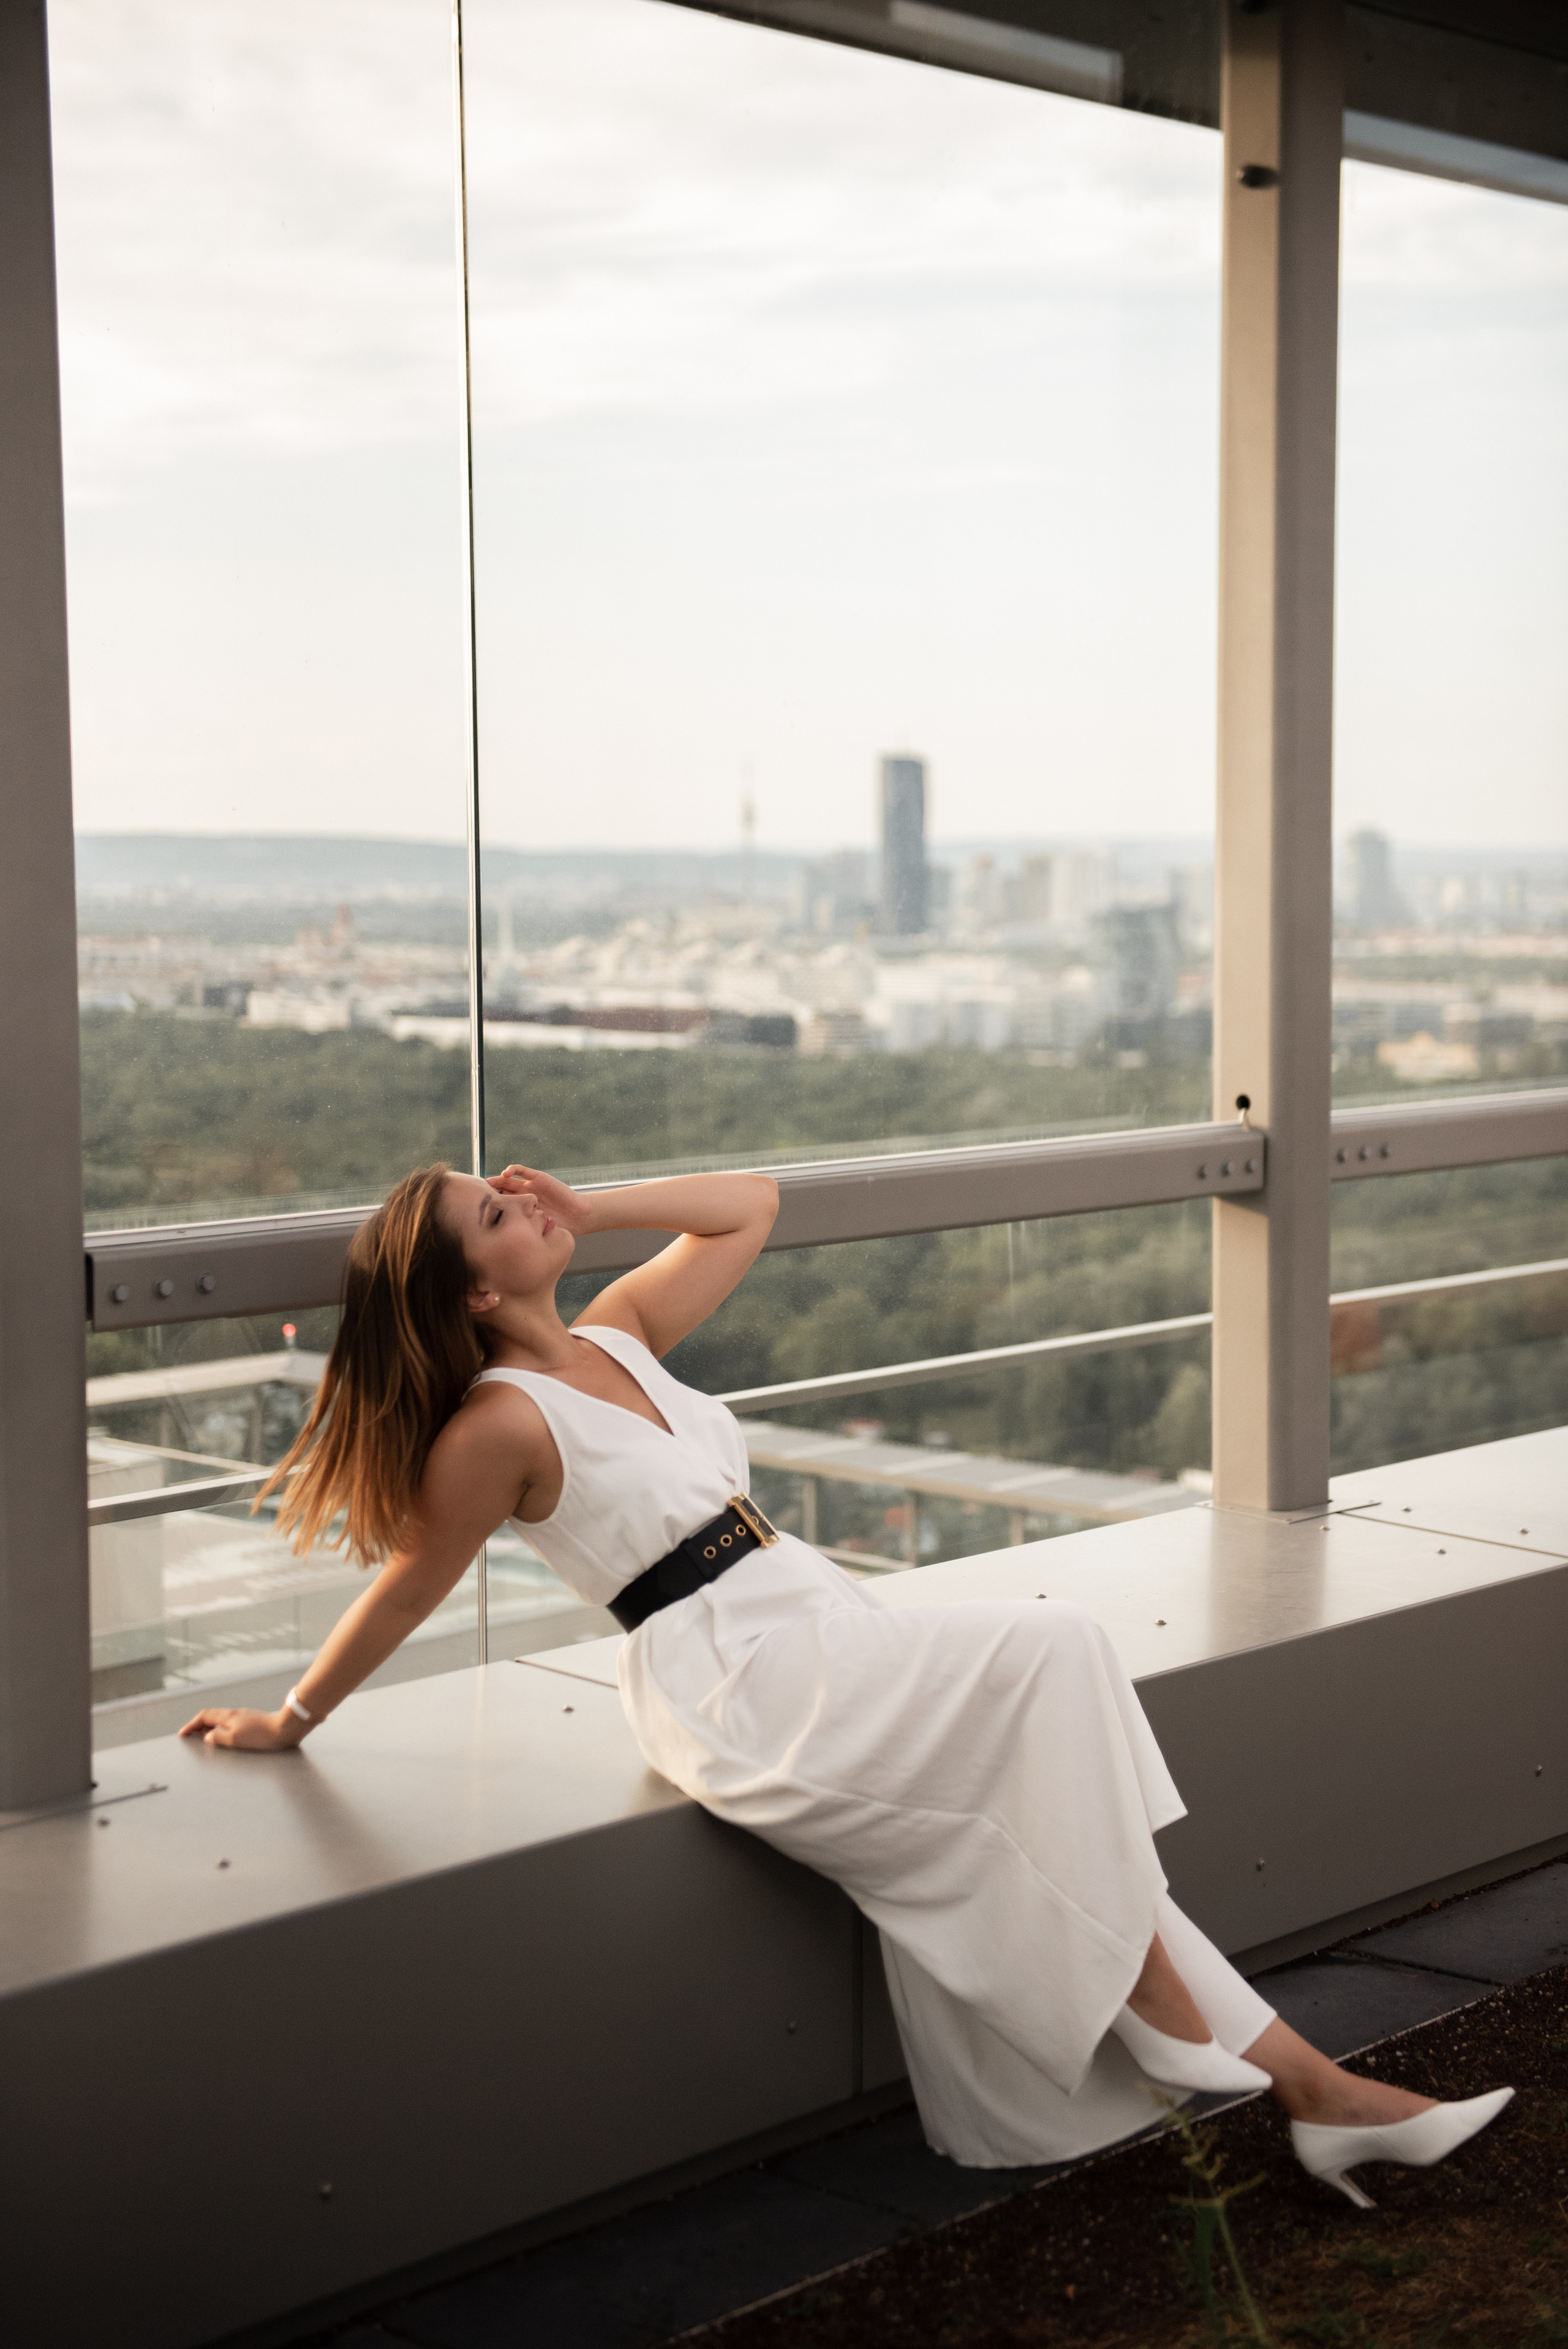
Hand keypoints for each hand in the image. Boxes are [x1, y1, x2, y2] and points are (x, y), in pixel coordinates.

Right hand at [178, 1706, 302, 1750]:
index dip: (191, 1725)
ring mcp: (243, 1716)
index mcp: (228, 1716)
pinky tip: (224, 1735)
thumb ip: (218, 1737)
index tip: (182, 1734)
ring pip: (220, 1718)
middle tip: (189, 1735)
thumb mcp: (235, 1739)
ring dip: (209, 1725)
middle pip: (211, 1715)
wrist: (284, 1728)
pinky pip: (229, 1722)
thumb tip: (208, 1736)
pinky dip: (220, 1727)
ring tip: (203, 1736)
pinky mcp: (251, 1720)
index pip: (204, 1716)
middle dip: (198, 1724)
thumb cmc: (261, 1735)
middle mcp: (234, 1713)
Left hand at [487, 1164, 592, 1234]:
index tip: (477, 1209)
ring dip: (498, 1180)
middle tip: (479, 1194)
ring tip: (489, 1182)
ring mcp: (530, 1186)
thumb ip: (522, 1233)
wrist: (577, 1217)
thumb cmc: (557, 1227)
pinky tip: (505, 1173)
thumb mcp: (535, 1232)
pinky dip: (514, 1170)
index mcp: (520, 1209)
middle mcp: (523, 1196)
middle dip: (490, 1192)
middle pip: (501, 1191)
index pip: (500, 1205)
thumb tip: (499, 1249)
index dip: (489, 1206)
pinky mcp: (539, 1178)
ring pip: (509, 1180)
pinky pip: (524, 1172)